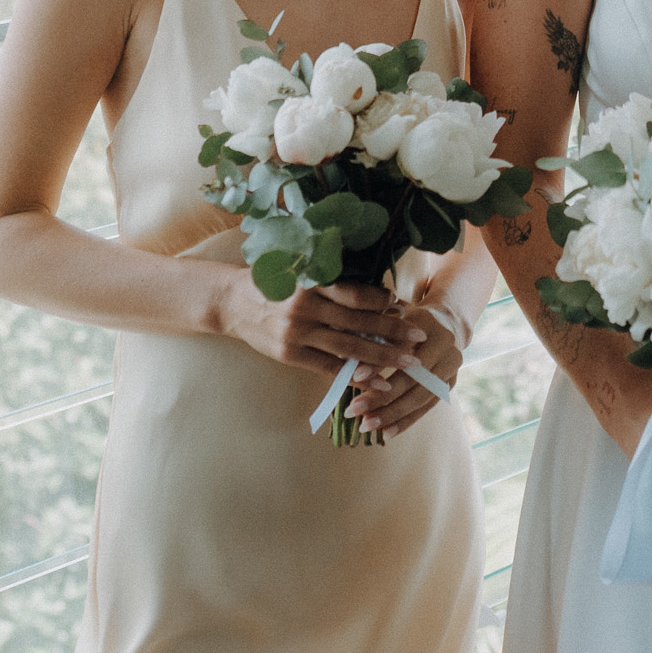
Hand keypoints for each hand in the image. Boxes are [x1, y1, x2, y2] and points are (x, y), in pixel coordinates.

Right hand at [220, 276, 427, 380]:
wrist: (232, 302)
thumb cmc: (274, 282)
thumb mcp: (302, 272)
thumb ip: (333, 282)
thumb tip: (378, 295)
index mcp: (311, 282)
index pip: (354, 294)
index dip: (381, 301)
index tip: (403, 305)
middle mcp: (305, 308)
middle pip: (357, 322)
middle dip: (392, 331)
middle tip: (419, 337)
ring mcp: (296, 333)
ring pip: (347, 347)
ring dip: (381, 356)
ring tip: (407, 362)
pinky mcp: (290, 354)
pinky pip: (328, 367)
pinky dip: (354, 374)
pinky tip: (375, 380)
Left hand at [344, 301, 466, 438]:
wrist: (445, 323)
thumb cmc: (406, 322)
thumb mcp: (390, 321)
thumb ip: (372, 339)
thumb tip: (348, 365)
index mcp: (428, 324)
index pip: (402, 347)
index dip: (379, 363)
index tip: (355, 377)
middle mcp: (445, 345)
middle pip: (414, 377)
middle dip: (382, 397)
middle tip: (353, 410)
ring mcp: (451, 366)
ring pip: (421, 396)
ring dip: (392, 414)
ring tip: (366, 426)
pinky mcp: (450, 384)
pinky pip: (427, 407)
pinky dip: (406, 421)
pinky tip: (386, 433)